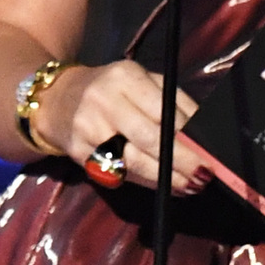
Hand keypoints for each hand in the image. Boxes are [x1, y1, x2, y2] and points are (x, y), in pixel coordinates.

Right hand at [39, 60, 212, 195]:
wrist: (55, 99)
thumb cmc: (111, 89)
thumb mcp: (141, 81)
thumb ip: (172, 100)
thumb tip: (203, 132)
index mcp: (126, 78)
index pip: (164, 109)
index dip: (188, 134)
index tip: (210, 151)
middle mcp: (105, 102)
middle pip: (150, 138)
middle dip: (181, 160)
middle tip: (204, 175)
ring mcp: (88, 129)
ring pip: (133, 161)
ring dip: (165, 177)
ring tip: (189, 185)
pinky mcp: (78, 153)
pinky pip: (117, 173)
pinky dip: (145, 182)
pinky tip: (164, 186)